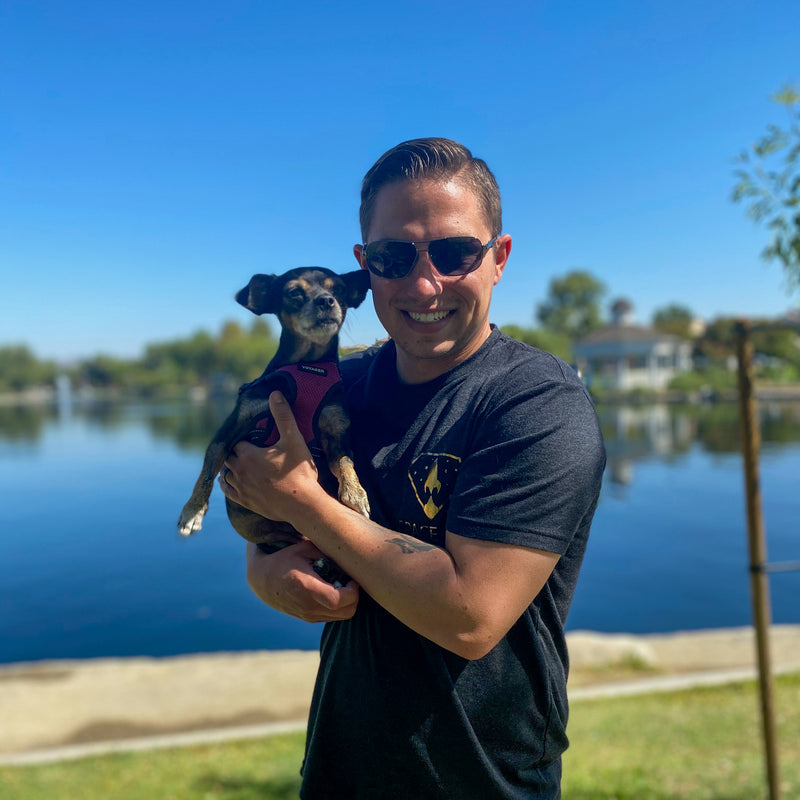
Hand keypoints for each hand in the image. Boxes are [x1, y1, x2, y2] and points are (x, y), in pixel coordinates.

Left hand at [219, 391, 322, 523]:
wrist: (303, 505)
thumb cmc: (299, 472)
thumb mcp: (294, 440)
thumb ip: (283, 416)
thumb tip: (275, 394)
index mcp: (248, 455)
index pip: (238, 441)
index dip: (245, 438)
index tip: (254, 437)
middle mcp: (240, 471)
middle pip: (229, 456)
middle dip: (236, 450)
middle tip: (248, 447)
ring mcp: (241, 488)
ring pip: (227, 473)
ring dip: (232, 466)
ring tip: (240, 462)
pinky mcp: (245, 501)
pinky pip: (228, 491)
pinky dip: (226, 483)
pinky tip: (227, 479)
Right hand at [246, 541, 358, 621]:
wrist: (262, 580)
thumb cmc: (284, 560)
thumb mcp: (303, 549)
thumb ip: (326, 551)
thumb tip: (348, 554)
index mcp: (306, 587)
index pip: (338, 600)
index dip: (353, 591)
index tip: (353, 578)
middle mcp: (308, 606)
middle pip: (346, 611)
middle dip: (355, 597)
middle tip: (351, 580)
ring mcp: (308, 615)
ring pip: (342, 616)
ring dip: (348, 602)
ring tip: (342, 585)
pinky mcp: (308, 618)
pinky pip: (333, 617)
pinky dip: (339, 607)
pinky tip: (333, 591)